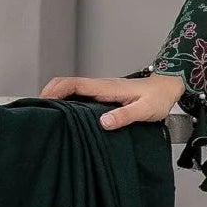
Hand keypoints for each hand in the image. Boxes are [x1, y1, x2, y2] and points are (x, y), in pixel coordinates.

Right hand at [38, 72, 184, 129]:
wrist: (168, 87)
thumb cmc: (158, 98)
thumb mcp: (145, 110)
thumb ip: (124, 116)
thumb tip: (103, 123)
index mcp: (106, 87)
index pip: (73, 84)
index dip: (55, 91)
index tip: (42, 103)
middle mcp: (100, 86)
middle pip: (66, 85)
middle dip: (49, 95)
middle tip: (37, 112)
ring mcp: (100, 90)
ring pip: (71, 91)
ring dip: (57, 99)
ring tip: (47, 116)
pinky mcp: (103, 96)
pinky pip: (80, 97)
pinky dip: (67, 103)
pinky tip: (66, 116)